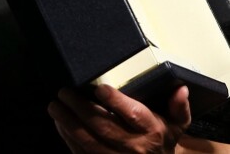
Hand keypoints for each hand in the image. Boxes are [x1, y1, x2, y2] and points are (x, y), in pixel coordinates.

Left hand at [48, 84, 190, 152]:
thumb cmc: (161, 139)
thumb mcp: (175, 124)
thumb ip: (178, 106)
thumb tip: (180, 89)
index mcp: (152, 132)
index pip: (133, 115)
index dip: (115, 101)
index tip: (99, 87)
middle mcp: (134, 147)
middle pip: (104, 127)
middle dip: (80, 108)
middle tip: (64, 91)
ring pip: (89, 142)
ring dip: (68, 123)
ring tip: (55, 106)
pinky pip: (82, 153)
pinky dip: (68, 138)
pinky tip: (59, 124)